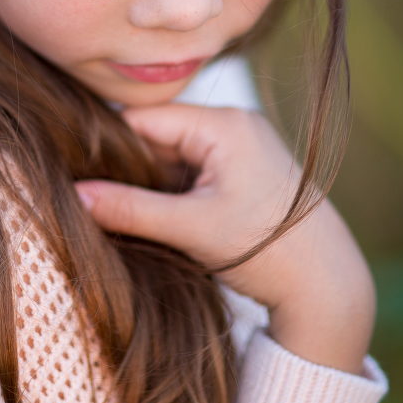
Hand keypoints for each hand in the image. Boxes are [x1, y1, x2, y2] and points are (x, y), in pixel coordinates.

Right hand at [76, 104, 375, 374]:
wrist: (328, 283)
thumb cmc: (266, 252)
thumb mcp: (191, 229)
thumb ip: (130, 209)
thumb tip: (74, 195)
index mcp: (224, 124)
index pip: (145, 120)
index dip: (109, 148)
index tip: (80, 176)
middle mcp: (235, 122)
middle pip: (159, 136)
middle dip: (133, 169)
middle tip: (107, 205)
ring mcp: (243, 143)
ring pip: (175, 154)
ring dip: (155, 183)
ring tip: (140, 217)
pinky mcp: (247, 166)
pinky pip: (196, 167)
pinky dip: (177, 191)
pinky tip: (169, 219)